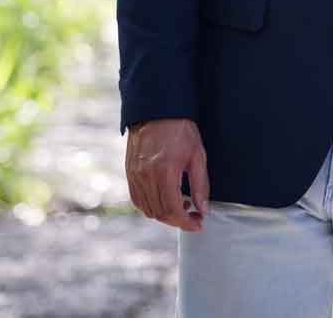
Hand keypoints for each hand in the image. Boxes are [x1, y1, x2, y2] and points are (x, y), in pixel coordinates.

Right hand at [125, 117, 207, 231]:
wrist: (156, 109)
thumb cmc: (180, 129)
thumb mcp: (197, 154)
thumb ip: (200, 184)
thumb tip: (203, 209)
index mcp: (164, 171)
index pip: (174, 210)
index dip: (187, 222)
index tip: (198, 224)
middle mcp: (146, 176)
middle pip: (160, 213)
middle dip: (178, 221)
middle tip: (193, 217)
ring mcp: (135, 175)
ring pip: (148, 209)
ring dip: (165, 215)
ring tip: (182, 207)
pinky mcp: (129, 172)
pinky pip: (137, 199)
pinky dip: (150, 207)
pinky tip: (165, 200)